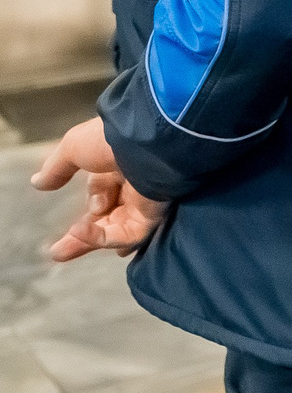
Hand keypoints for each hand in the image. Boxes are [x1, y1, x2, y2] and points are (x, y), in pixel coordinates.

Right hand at [30, 118, 164, 261]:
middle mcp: (137, 182)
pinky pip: (127, 234)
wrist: (147, 140)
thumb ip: (58, 167)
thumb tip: (37, 182)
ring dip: (88, 241)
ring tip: (60, 252)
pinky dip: (102, 237)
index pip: (105, 188)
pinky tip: (79, 233)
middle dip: (83, 234)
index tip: (73, 215)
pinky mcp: (154, 215)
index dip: (92, 200)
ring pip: (116, 229)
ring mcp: (147, 200)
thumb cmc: (111, 139)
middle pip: (109, 216)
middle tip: (59, 251)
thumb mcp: (75, 147)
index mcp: (123, 162)